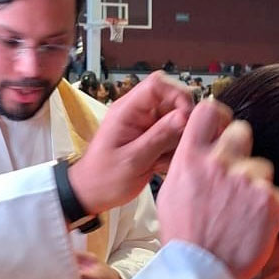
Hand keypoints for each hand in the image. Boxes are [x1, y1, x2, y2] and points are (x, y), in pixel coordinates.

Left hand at [69, 72, 192, 215]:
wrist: (91, 194)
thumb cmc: (103, 178)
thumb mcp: (132, 160)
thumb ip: (158, 137)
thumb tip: (184, 116)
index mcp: (127, 110)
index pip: (157, 84)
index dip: (178, 95)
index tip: (187, 117)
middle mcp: (138, 113)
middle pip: (172, 101)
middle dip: (182, 122)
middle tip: (180, 143)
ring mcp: (146, 126)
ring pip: (176, 120)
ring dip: (178, 139)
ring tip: (164, 159)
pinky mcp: (151, 139)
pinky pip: (173, 137)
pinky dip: (174, 150)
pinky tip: (162, 165)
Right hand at [157, 99, 278, 278]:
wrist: (202, 273)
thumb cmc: (184, 236)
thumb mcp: (170, 192)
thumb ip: (189, 163)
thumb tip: (202, 144)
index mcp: (190, 158)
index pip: (208, 111)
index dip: (220, 117)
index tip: (223, 128)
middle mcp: (218, 163)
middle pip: (243, 131)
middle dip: (241, 150)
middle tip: (236, 176)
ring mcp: (246, 180)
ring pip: (261, 167)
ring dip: (255, 184)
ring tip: (240, 212)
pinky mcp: (269, 200)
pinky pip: (274, 193)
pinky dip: (267, 208)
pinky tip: (251, 224)